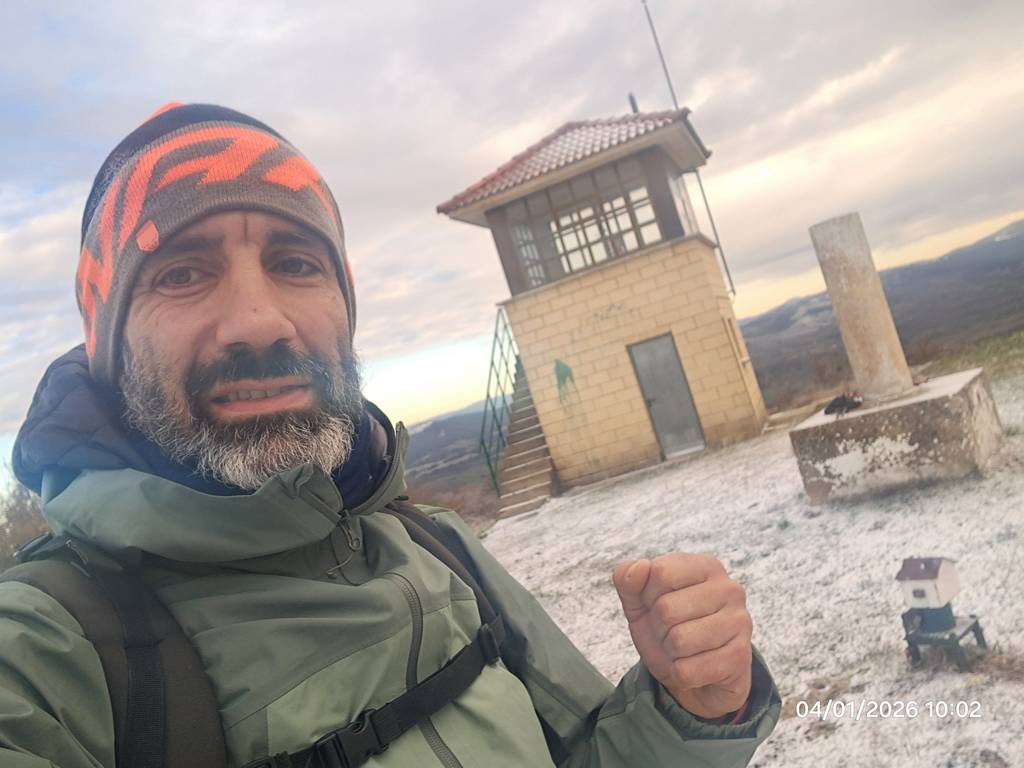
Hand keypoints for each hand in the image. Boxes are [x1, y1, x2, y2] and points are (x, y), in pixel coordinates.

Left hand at [612, 554, 752, 718]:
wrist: (698, 677)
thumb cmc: (668, 629)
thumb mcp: (639, 602)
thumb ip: (628, 580)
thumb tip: (639, 567)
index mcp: (706, 566)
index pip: (659, 573)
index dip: (647, 596)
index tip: (658, 605)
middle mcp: (729, 589)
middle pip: (666, 608)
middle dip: (659, 628)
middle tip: (671, 632)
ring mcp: (739, 622)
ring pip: (678, 640)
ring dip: (670, 652)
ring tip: (682, 649)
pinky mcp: (740, 657)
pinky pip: (688, 670)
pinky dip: (681, 673)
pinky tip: (695, 666)